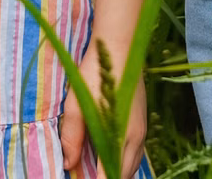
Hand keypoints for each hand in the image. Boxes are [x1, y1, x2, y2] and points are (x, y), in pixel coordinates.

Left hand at [59, 41, 145, 177]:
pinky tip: (109, 155)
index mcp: (122, 137)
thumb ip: (72, 137)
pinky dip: (123, 160)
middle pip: (125, 174)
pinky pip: (136, 152)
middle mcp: (136, 137)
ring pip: (132, 164)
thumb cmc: (96, 74)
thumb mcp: (77, 105)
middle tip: (87, 176)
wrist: (119, 45)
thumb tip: (68, 163)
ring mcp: (142, 129)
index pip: (111, 175)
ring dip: (117, 171)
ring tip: (98, 171)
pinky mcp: (141, 120)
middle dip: (109, 178)